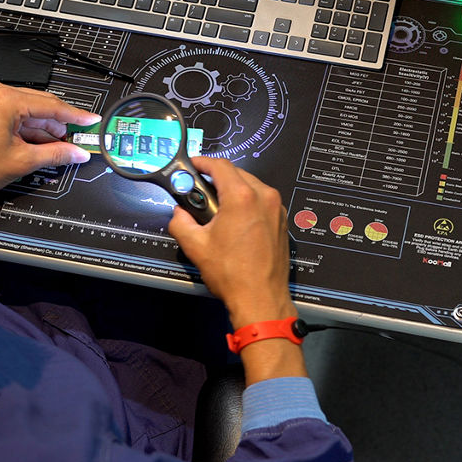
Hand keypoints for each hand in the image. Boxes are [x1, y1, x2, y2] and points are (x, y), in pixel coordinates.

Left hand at [0, 81, 100, 203]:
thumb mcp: (22, 161)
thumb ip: (56, 154)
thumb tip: (77, 152)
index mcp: (5, 100)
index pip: (51, 106)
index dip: (76, 116)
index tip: (91, 121)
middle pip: (43, 105)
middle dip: (62, 124)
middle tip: (81, 138)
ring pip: (32, 110)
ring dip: (47, 128)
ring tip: (61, 146)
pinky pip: (18, 114)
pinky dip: (32, 128)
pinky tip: (44, 143)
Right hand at [167, 156, 295, 329]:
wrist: (261, 298)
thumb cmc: (232, 274)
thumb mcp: (196, 246)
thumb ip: (181, 221)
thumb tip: (179, 213)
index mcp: (242, 197)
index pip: (220, 165)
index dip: (203, 162)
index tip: (192, 166)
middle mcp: (264, 197)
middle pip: (237, 173)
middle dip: (216, 178)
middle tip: (199, 190)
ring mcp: (277, 209)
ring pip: (251, 186)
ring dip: (233, 190)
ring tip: (216, 208)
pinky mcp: (282, 221)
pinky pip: (262, 201)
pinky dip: (247, 202)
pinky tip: (235, 219)